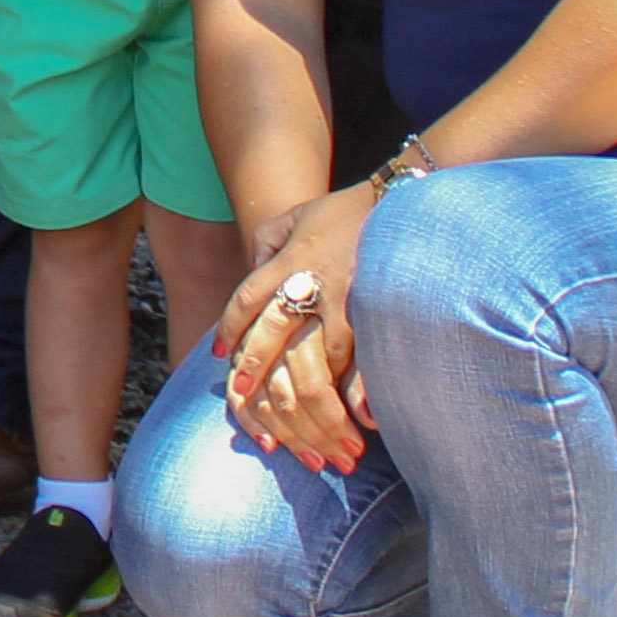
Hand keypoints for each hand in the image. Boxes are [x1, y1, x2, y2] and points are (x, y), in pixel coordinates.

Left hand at [216, 186, 380, 472]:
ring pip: (318, 352)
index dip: (231, 326)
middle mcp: (311, 282)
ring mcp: (346, 300)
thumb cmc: (343, 211)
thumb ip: (267, 241)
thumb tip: (254, 268)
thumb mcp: (295, 215)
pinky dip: (361, 387)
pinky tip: (358, 414)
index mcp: (288, 260)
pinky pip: (364, 355)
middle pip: (273, 329)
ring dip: (308, 389)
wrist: (397, 201)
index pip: (247, 298)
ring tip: (298, 412)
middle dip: (256, 363)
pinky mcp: (377, 312)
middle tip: (243, 392)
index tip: (219, 353)